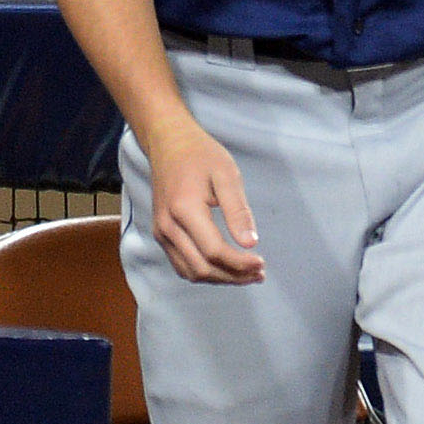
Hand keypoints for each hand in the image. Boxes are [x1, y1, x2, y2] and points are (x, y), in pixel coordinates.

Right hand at [145, 119, 262, 285]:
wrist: (169, 145)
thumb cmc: (201, 156)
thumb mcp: (227, 175)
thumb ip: (238, 210)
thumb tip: (250, 243)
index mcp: (184, 211)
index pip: (214, 251)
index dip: (239, 264)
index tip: (262, 263)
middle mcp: (168, 227)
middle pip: (201, 267)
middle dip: (233, 276)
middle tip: (260, 274)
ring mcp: (161, 233)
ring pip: (189, 271)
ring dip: (219, 278)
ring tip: (247, 275)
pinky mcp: (162, 234)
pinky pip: (181, 263)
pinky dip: (204, 272)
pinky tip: (226, 268)